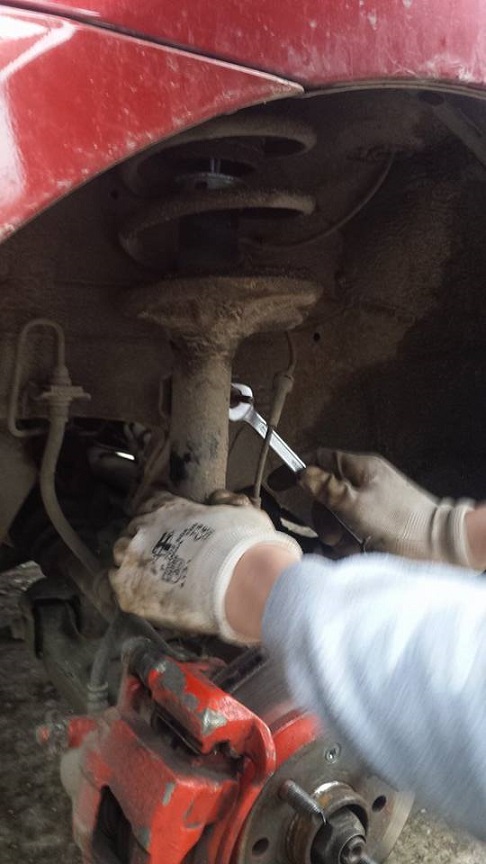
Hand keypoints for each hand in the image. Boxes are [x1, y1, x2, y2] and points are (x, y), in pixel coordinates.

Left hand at [110, 492, 300, 643]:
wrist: (239, 583)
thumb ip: (227, 501)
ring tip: (152, 573)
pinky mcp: (129, 591)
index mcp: (168, 507)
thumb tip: (216, 497)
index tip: (168, 526)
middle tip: (164, 554)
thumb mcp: (244, 512)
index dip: (159, 514)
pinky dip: (126, 585)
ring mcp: (133, 560)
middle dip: (146, 539)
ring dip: (132, 560)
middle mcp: (144, 529)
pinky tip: (143, 591)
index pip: (151, 501)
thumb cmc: (245, 546)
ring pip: (120, 553)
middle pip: (134, 529)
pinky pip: (115, 583)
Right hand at [299, 449, 473, 566]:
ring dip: (336, 533)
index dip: (298, 470)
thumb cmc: (398, 520)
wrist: (437, 548)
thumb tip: (301, 473)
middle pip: (325, 493)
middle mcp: (364, 484)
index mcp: (361, 468)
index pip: (322, 459)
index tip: (278, 484)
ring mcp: (371, 506)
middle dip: (322, 514)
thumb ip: (325, 488)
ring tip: (348, 546)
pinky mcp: (376, 527)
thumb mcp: (354, 503)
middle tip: (330, 533)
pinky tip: (360, 551)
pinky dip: (351, 544)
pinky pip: (350, 533)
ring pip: (337, 517)